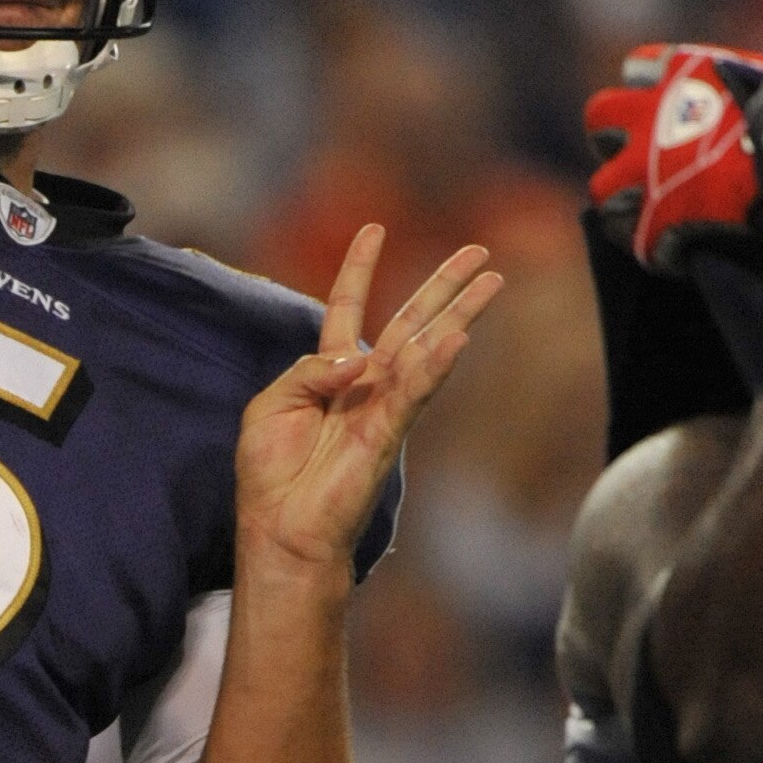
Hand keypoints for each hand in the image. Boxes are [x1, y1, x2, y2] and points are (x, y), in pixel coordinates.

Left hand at [234, 221, 501, 587]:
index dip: (358, 269)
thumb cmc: (272, 477)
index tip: (373, 229)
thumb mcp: (270, 406)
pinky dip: (435, 363)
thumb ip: (307, 371)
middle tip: (478, 252)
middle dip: (442, 285)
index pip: (346, 308)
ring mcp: (382, 406)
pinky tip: (459, 335)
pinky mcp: (389, 432)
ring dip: (459, 312)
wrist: (283, 533)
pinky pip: (416, 390)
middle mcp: (363, 384)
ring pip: (426, 347)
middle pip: (408, 321)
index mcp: (327, 373)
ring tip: (491, 280)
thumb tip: (356, 359)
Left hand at [582, 40, 762, 269]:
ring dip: (625, 197)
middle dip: (616, 136)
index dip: (649, 91)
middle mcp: (647, 115)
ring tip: (656, 212)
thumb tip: (744, 90)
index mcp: (681, 71)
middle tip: (646, 159)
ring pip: (603, 185)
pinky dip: (649, 242)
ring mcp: (641, 168)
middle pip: (599, 115)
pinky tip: (676, 247)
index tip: (664, 108)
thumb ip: (738, 85)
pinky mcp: (647, 219)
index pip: (639, 68)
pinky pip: (627, 234)